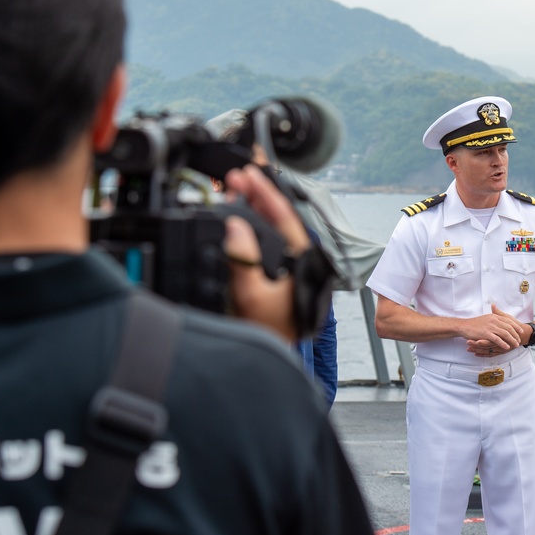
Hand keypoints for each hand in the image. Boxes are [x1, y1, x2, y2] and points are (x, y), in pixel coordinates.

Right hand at [223, 164, 310, 341]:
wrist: (267, 360)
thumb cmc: (269, 333)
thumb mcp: (253, 298)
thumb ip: (244, 262)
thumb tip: (235, 228)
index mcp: (302, 262)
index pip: (286, 219)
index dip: (267, 193)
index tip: (249, 174)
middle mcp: (296, 260)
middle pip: (277, 219)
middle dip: (256, 196)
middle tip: (235, 177)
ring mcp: (284, 267)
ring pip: (269, 229)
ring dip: (250, 209)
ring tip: (232, 190)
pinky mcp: (271, 274)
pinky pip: (260, 242)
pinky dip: (245, 227)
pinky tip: (232, 219)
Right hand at [464, 303, 526, 356]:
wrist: (464, 326)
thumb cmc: (475, 323)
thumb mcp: (486, 318)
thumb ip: (495, 317)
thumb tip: (502, 318)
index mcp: (494, 316)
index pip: (509, 320)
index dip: (516, 326)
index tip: (521, 331)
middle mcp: (494, 320)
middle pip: (509, 327)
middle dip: (515, 334)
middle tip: (519, 340)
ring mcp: (490, 326)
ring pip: (505, 333)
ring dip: (512, 340)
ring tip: (516, 345)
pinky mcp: (486, 333)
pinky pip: (497, 339)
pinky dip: (503, 343)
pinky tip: (507, 347)